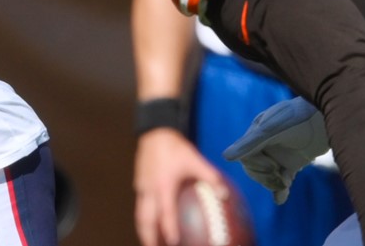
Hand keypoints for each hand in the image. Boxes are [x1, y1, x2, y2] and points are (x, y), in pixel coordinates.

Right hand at [134, 128, 228, 245]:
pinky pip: (141, 206)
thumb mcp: (195, 160)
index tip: (174, 242)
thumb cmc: (175, 147)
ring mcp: (142, 187)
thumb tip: (224, 194)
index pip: (165, 213)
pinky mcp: (139, 184)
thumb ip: (210, 176)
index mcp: (163, 186)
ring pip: (140, 215)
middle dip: (148, 237)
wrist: (155, 131)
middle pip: (145, 220)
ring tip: (150, 242)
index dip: (169, 229)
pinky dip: (145, 218)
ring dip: (144, 230)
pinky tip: (152, 222)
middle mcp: (149, 189)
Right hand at [221, 96, 327, 203]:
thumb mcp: (273, 129)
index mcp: (257, 132)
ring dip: (273, 183)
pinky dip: (280, 190)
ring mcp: (279, 153)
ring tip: (285, 184)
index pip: (246, 157)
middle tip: (280, 178)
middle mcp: (266, 144)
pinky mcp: (293, 162)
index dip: (256, 166)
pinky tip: (280, 199)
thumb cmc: (298, 117)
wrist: (328, 117)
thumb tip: (225, 157)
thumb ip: (250, 143)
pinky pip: (282, 179)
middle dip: (265, 177)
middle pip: (254, 168)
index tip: (272, 167)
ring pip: (267, 175)